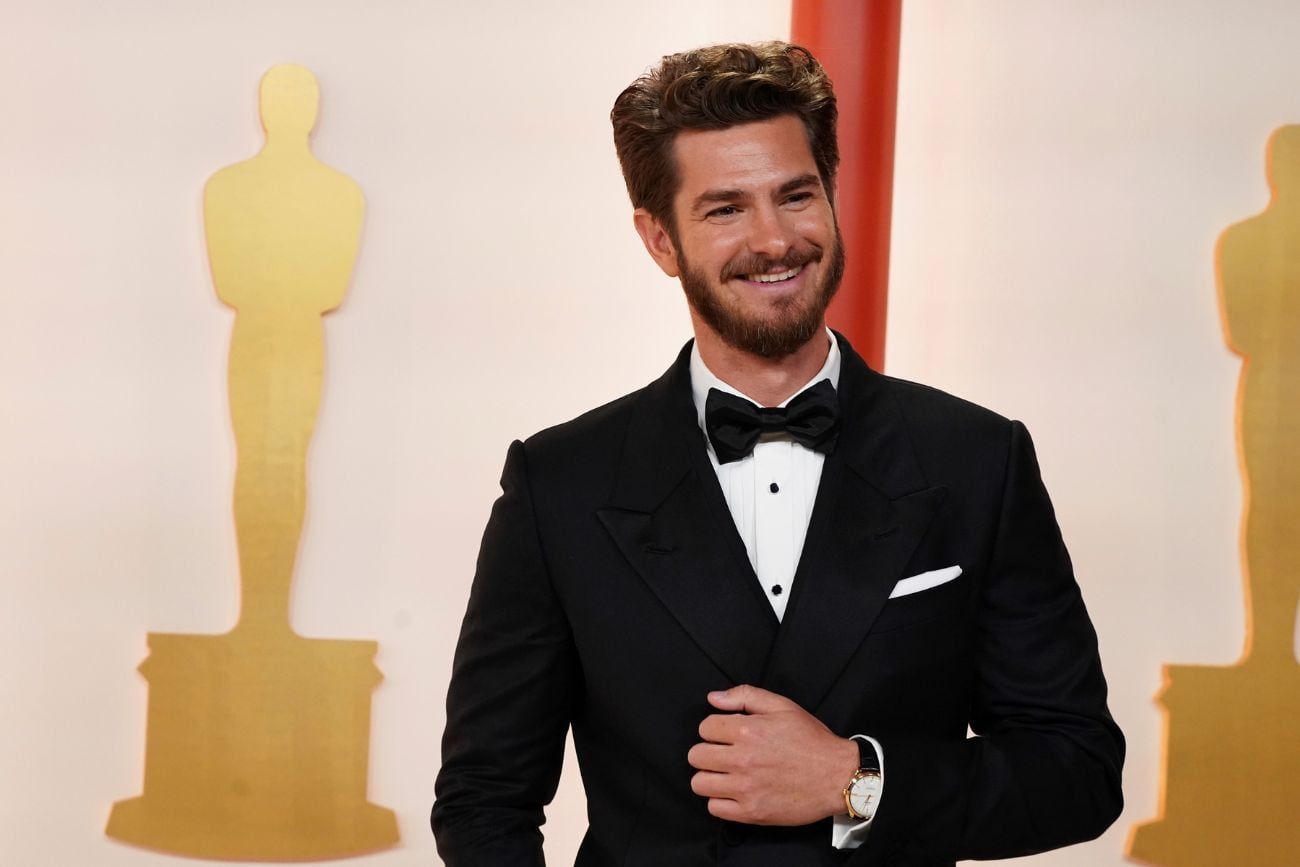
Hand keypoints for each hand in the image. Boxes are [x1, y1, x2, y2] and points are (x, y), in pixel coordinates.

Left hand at [687, 684, 858, 825]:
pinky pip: (714, 808)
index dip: (714, 729)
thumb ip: (745, 696)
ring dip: (709, 777)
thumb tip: (713, 698)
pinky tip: (734, 792)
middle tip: (724, 754)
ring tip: (725, 774)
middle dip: (707, 752)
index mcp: (748, 731)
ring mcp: (745, 788)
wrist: (838, 776)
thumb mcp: (783, 706)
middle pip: (696, 756)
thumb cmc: (812, 740)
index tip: (725, 735)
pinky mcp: (751, 812)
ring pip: (699, 783)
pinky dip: (720, 800)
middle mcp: (742, 760)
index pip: (704, 728)